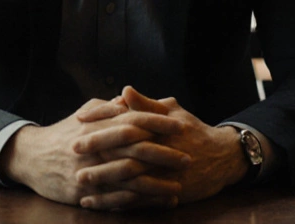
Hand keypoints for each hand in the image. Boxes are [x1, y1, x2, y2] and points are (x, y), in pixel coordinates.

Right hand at [0, 97, 191, 208]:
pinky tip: (158, 202)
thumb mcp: (84, 113)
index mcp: (96, 124)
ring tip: (178, 186)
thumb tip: (133, 98)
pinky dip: (139, 202)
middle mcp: (94, 146)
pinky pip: (115, 199)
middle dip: (164, 153)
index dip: (157, 122)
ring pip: (128, 178)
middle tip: (188, 158)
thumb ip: (110, 107)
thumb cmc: (63, 133)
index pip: (132, 120)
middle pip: (135, 149)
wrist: (31, 157)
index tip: (180, 125)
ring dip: (156, 183)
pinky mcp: (84, 193)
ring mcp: (89, 170)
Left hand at [77, 86, 249, 207]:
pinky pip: (137, 200)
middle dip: (96, 150)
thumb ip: (146, 104)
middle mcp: (160, 149)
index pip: (124, 119)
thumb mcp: (173, 111)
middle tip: (71, 150)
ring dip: (102, 181)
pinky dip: (116, 202)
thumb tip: (123, 91)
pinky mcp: (167, 193)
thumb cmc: (193, 130)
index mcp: (158, 127)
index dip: (100, 118)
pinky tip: (98, 203)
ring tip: (79, 182)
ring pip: (128, 178)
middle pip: (123, 149)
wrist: (222, 158)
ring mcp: (163, 173)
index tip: (79, 118)